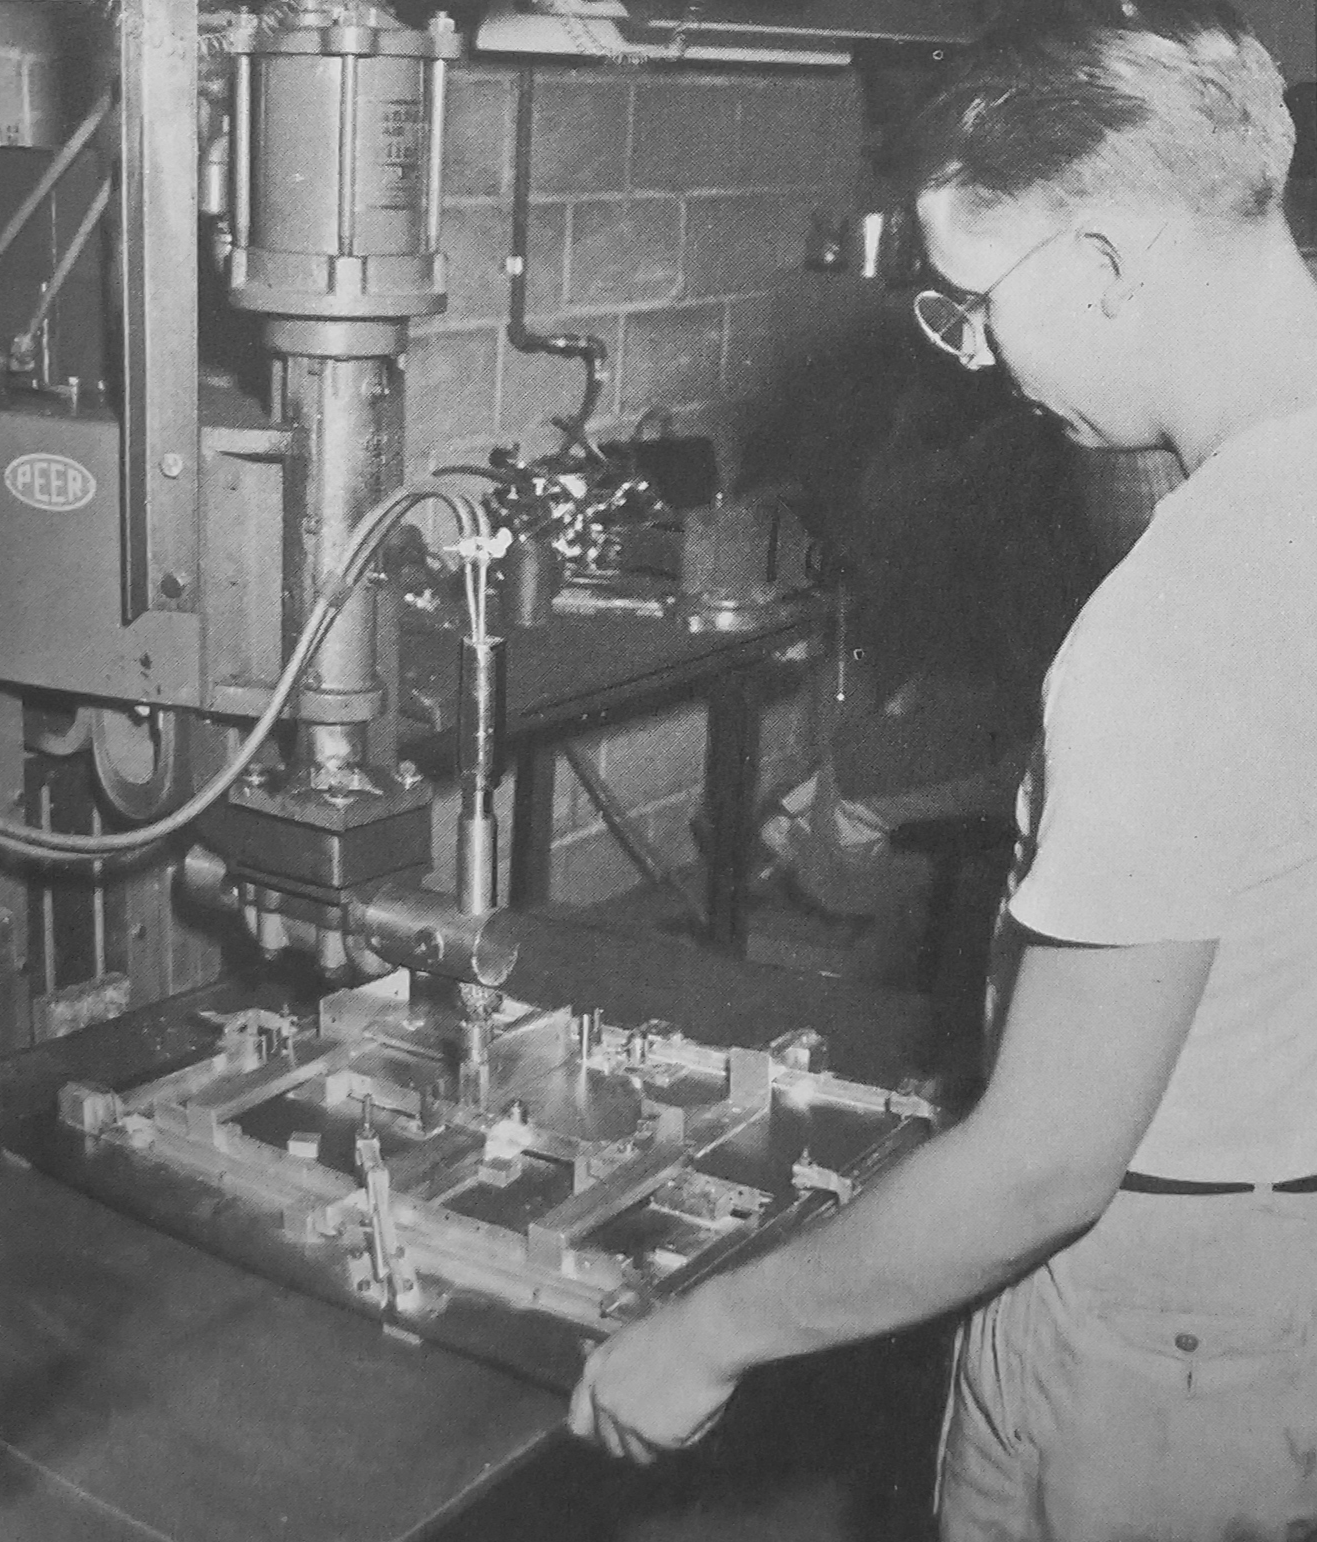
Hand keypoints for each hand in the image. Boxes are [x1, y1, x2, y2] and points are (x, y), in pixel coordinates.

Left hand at [567, 1297, 738, 1463]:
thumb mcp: (633, 1341)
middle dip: (631, 1440)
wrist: (707, 1334)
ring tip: (678, 1413)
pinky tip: (692, 1411)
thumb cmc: (679, 1325)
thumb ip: (618, 1372)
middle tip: (657, 1421)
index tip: (614, 1431)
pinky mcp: (655, 1437)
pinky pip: (669, 1450)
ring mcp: (628, 1420)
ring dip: (656, 1443)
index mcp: (595, 1370)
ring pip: (639, 1454)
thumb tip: (623, 1393)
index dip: (598, 1430)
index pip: (579, 1421)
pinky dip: (682, 1437)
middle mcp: (605, 1399)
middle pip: (610, 1444)